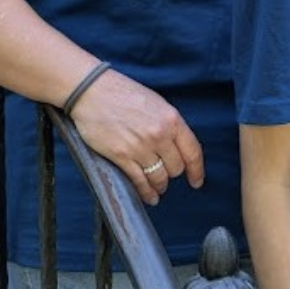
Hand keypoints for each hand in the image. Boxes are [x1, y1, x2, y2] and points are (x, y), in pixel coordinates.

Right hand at [69, 67, 204, 204]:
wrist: (93, 92)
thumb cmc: (124, 93)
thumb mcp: (156, 103)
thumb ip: (169, 124)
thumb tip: (177, 145)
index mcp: (171, 119)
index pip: (192, 151)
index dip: (197, 170)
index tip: (197, 181)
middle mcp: (159, 135)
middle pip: (176, 167)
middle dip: (173, 173)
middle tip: (168, 175)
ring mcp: (140, 148)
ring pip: (159, 177)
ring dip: (160, 186)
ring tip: (159, 189)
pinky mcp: (121, 157)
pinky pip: (139, 181)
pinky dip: (145, 192)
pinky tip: (148, 196)